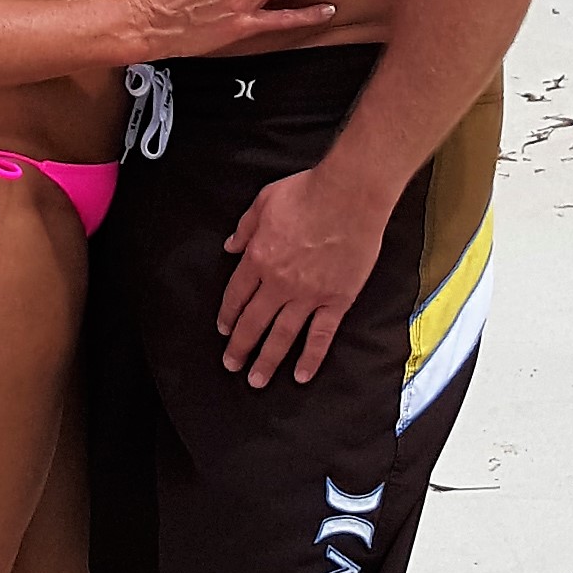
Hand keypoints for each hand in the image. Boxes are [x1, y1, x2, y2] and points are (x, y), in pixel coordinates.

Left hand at [217, 161, 393, 387]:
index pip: (236, 296)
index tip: (224, 329)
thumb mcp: (264, 201)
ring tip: (256, 380)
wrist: (348, 195)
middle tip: (232, 364)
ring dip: (266, 360)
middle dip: (239, 347)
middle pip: (253, 323)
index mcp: (258, 258)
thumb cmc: (309, 192)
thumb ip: (245, 227)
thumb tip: (231, 244)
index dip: (227, 316)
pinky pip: (320, 336)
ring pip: (281, 336)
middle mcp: (279, 283)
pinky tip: (301, 375)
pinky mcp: (336, 300)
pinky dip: (310, 358)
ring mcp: (308, 295)